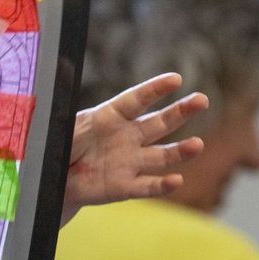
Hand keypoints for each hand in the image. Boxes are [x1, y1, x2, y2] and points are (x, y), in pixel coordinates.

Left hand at [62, 72, 206, 224]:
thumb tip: (62, 72)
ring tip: (198, 144)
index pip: (136, 100)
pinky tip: (177, 180)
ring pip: (161, 155)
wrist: (57, 179)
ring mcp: (130, 162)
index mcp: (111, 116)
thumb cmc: (60, 146)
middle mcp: (127, 137)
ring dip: (181, 151)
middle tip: (201, 100)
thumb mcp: (59, 126)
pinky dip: (163, 185)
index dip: (154, 89)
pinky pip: (148, 186)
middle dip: (180, 112)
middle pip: (158, 123)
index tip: (175, 79)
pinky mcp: (127, 186)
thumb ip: (64, 108)